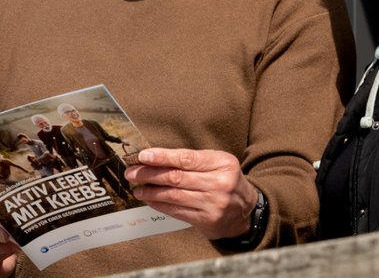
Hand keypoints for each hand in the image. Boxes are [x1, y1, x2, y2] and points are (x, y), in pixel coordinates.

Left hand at [124, 148, 258, 240]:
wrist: (246, 211)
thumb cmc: (226, 180)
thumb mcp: (217, 162)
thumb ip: (191, 160)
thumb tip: (155, 158)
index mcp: (222, 163)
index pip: (186, 159)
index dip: (162, 157)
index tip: (143, 156)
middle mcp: (219, 184)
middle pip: (177, 178)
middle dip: (150, 174)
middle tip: (132, 172)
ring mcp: (214, 205)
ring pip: (174, 196)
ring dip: (151, 191)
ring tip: (137, 188)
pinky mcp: (207, 221)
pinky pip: (177, 212)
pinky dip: (160, 205)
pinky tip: (149, 200)